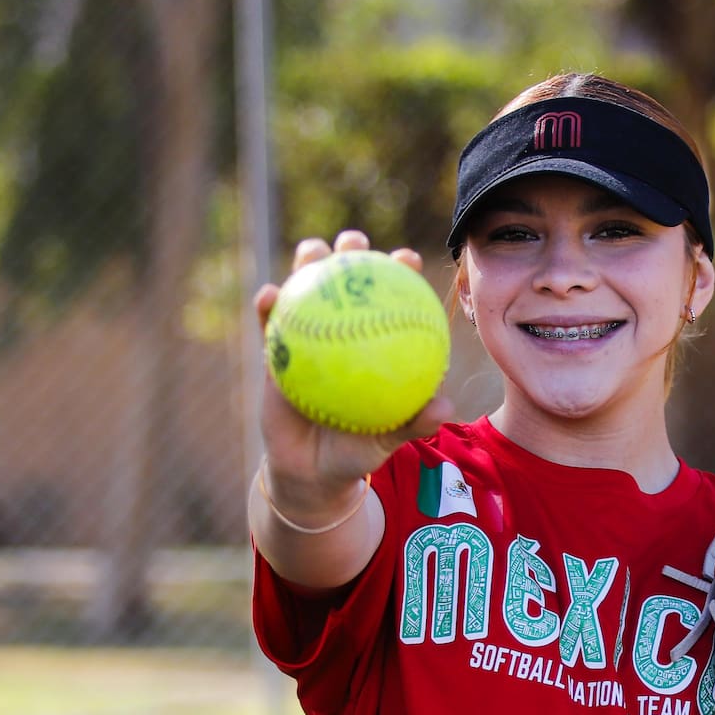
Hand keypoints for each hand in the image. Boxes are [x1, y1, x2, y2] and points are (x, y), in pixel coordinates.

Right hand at [256, 230, 454, 516]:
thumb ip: (416, 423)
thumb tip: (445, 407)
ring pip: (306, 288)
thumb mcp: (387, 442)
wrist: (310, 471)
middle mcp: (344, 330)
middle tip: (356, 243)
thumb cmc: (356, 453)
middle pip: (348, 279)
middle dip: (352, 249)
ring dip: (308, 262)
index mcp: (376, 343)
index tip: (408, 260)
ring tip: (313, 254)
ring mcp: (308, 335)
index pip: (392, 300)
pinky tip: (270, 296)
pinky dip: (269, 305)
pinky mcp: (276, 349)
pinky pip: (270, 322)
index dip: (400, 274)